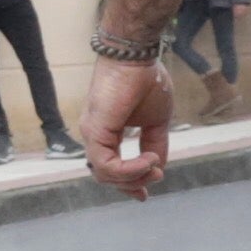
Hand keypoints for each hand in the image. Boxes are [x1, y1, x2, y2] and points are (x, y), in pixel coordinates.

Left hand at [83, 59, 173, 200]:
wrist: (137, 56)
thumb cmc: (145, 80)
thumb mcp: (156, 121)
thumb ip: (155, 144)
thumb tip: (158, 167)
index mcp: (106, 133)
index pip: (110, 167)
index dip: (128, 183)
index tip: (146, 194)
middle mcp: (95, 135)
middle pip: (106, 176)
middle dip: (132, 184)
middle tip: (155, 178)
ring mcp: (92, 134)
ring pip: (105, 175)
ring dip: (135, 177)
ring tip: (154, 165)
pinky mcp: (95, 131)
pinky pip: (108, 166)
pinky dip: (130, 169)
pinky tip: (149, 160)